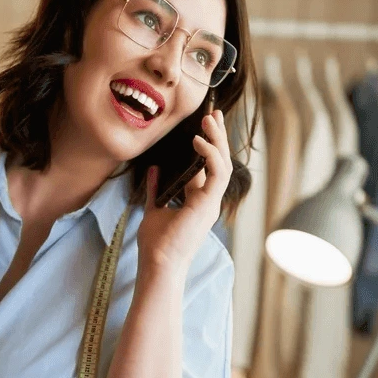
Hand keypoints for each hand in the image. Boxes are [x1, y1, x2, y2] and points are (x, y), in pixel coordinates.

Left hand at [137, 109, 232, 271]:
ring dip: (218, 140)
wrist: (157, 263)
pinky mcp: (208, 204)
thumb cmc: (156, 244)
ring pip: (223, 164)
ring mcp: (211, 203)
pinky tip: (198, 140)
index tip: (202, 125)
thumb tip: (154, 170)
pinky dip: (210, 155)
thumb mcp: (154, 209)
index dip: (207, 146)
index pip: (207, 168)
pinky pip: (217, 173)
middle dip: (218, 137)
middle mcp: (209, 201)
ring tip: (210, 120)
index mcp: (199, 201)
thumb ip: (156, 190)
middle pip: (220, 162)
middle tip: (214, 114)